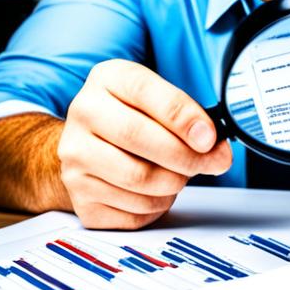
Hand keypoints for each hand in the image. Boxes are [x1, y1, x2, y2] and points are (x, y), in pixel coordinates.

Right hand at [57, 60, 231, 228]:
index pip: (144, 91)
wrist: (90, 146)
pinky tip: (157, 192)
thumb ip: (186, 116)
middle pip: (138, 137)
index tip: (209, 137)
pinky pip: (131, 211)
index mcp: (107, 79)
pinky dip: (156, 206)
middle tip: (213, 162)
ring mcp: (74, 157)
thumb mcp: (157, 98)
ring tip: (181, 175)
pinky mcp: (80, 197)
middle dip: (186, 155)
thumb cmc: (133, 117)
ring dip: (174, 183)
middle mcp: (83, 114)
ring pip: (138, 179)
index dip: (182, 116)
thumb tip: (215, 148)